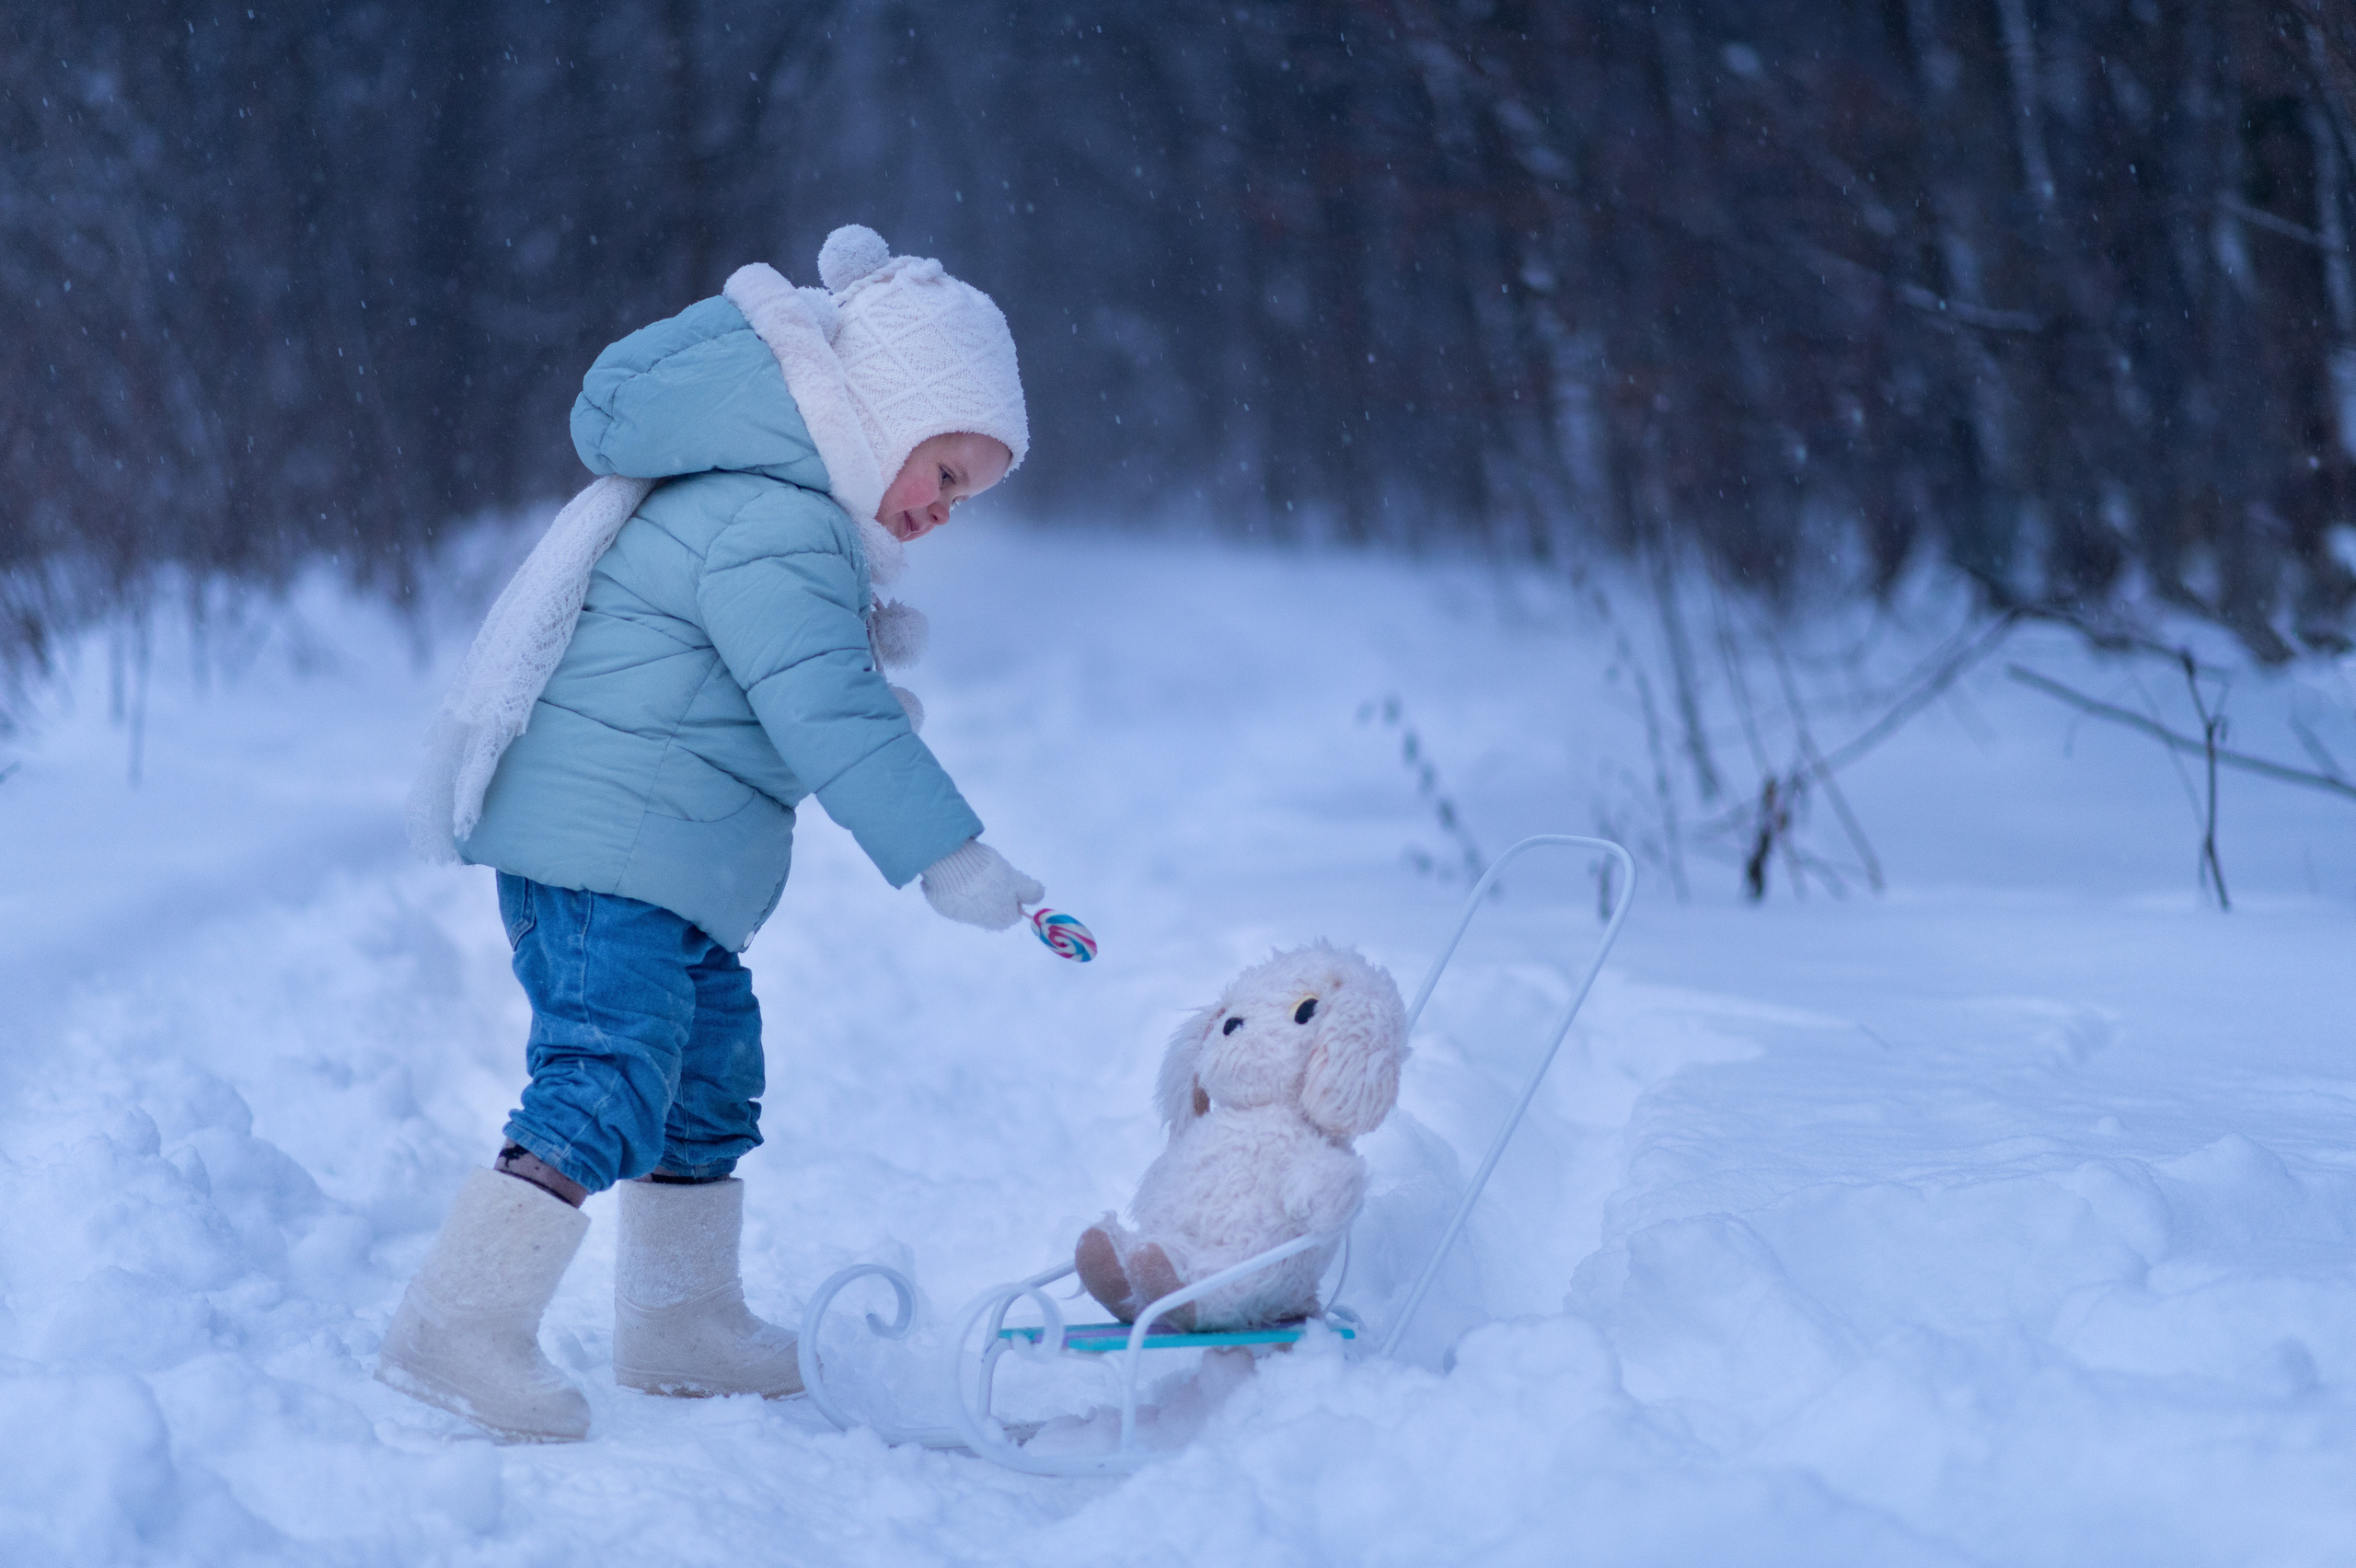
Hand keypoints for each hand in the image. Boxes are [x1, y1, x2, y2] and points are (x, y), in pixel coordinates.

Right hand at [919, 839, 1043, 930]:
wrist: (952, 865)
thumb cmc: (990, 873)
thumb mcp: (1018, 879)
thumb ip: (1031, 890)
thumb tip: (1038, 896)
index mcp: (1002, 919)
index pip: (1014, 911)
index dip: (1014, 895)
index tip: (1008, 880)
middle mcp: (982, 923)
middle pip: (993, 910)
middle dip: (994, 895)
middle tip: (991, 875)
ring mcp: (959, 916)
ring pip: (973, 905)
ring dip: (974, 893)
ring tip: (971, 872)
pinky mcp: (942, 907)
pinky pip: (953, 898)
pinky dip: (956, 889)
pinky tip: (956, 875)